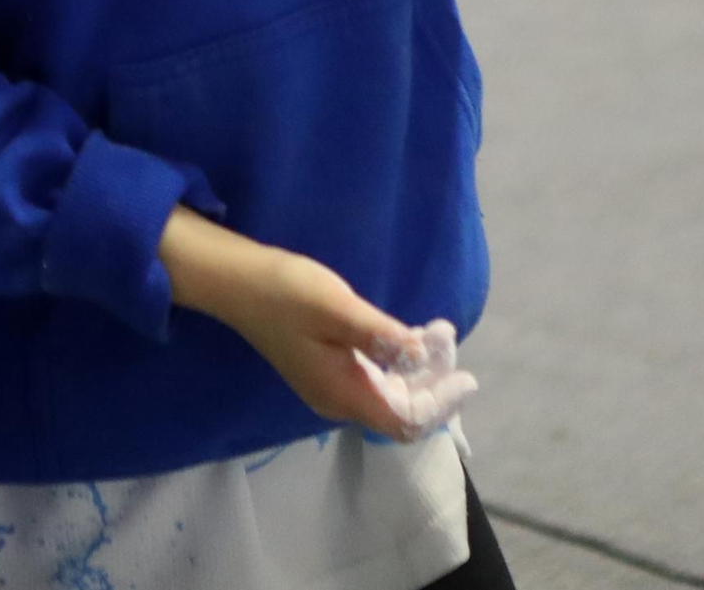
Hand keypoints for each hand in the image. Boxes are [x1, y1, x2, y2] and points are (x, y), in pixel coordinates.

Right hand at [158, 208, 451, 438]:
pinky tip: (404, 339)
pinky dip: (397, 366)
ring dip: (416, 375)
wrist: (237, 283)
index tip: (465, 376)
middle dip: (433, 386)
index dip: (440, 403)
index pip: (406, 419)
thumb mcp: (337, 308)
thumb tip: (419, 354)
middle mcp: (338, 400)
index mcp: (343, 393)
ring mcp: (329, 386)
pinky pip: (373, 382)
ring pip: (387, 397)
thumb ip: (380, 335)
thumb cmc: (287, 292)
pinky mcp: (324, 369)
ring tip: (436, 338)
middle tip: (448, 344)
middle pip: (399, 413)